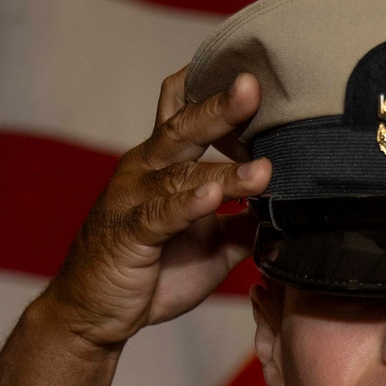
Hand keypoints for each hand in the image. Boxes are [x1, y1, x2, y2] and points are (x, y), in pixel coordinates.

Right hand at [44, 69, 271, 348]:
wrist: (95, 315)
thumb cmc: (153, 272)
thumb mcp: (210, 245)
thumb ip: (245, 222)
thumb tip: (290, 211)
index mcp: (164, 164)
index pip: (183, 112)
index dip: (212, 89)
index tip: (253, 70)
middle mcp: (146, 170)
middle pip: (183, 128)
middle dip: (220, 107)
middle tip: (254, 86)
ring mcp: (134, 200)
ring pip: (182, 176)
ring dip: (226, 172)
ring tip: (265, 170)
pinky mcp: (128, 235)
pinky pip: (160, 216)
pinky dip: (187, 206)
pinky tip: (213, 197)